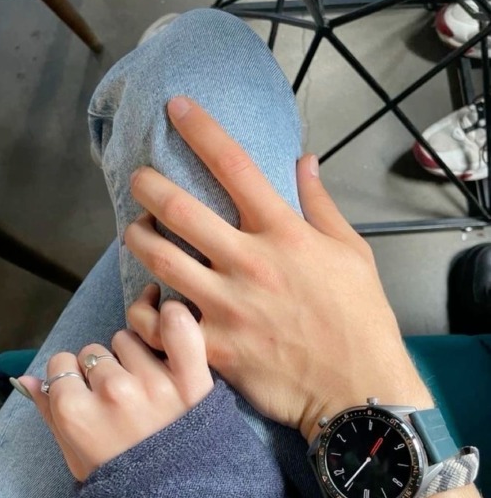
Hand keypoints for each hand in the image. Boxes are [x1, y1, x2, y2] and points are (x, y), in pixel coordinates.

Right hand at [19, 300, 213, 480]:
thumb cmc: (122, 483)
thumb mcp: (75, 457)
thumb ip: (49, 414)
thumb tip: (27, 379)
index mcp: (76, 412)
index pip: (62, 364)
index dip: (73, 379)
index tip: (87, 396)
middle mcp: (112, 392)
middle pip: (95, 352)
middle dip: (102, 369)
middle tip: (121, 398)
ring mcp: (153, 384)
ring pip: (129, 339)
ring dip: (134, 355)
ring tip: (148, 388)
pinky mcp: (192, 380)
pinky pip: (178, 327)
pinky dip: (173, 319)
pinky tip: (167, 328)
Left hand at [125, 97, 431, 442]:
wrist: (358, 389)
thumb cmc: (360, 319)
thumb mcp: (352, 253)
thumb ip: (321, 204)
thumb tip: (304, 161)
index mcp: (285, 233)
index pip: (235, 165)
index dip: (200, 129)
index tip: (176, 108)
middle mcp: (250, 262)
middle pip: (179, 209)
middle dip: (147, 185)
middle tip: (138, 179)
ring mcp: (227, 306)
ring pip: (159, 259)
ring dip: (137, 239)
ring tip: (136, 233)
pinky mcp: (214, 347)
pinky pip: (159, 324)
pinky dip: (144, 309)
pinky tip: (148, 301)